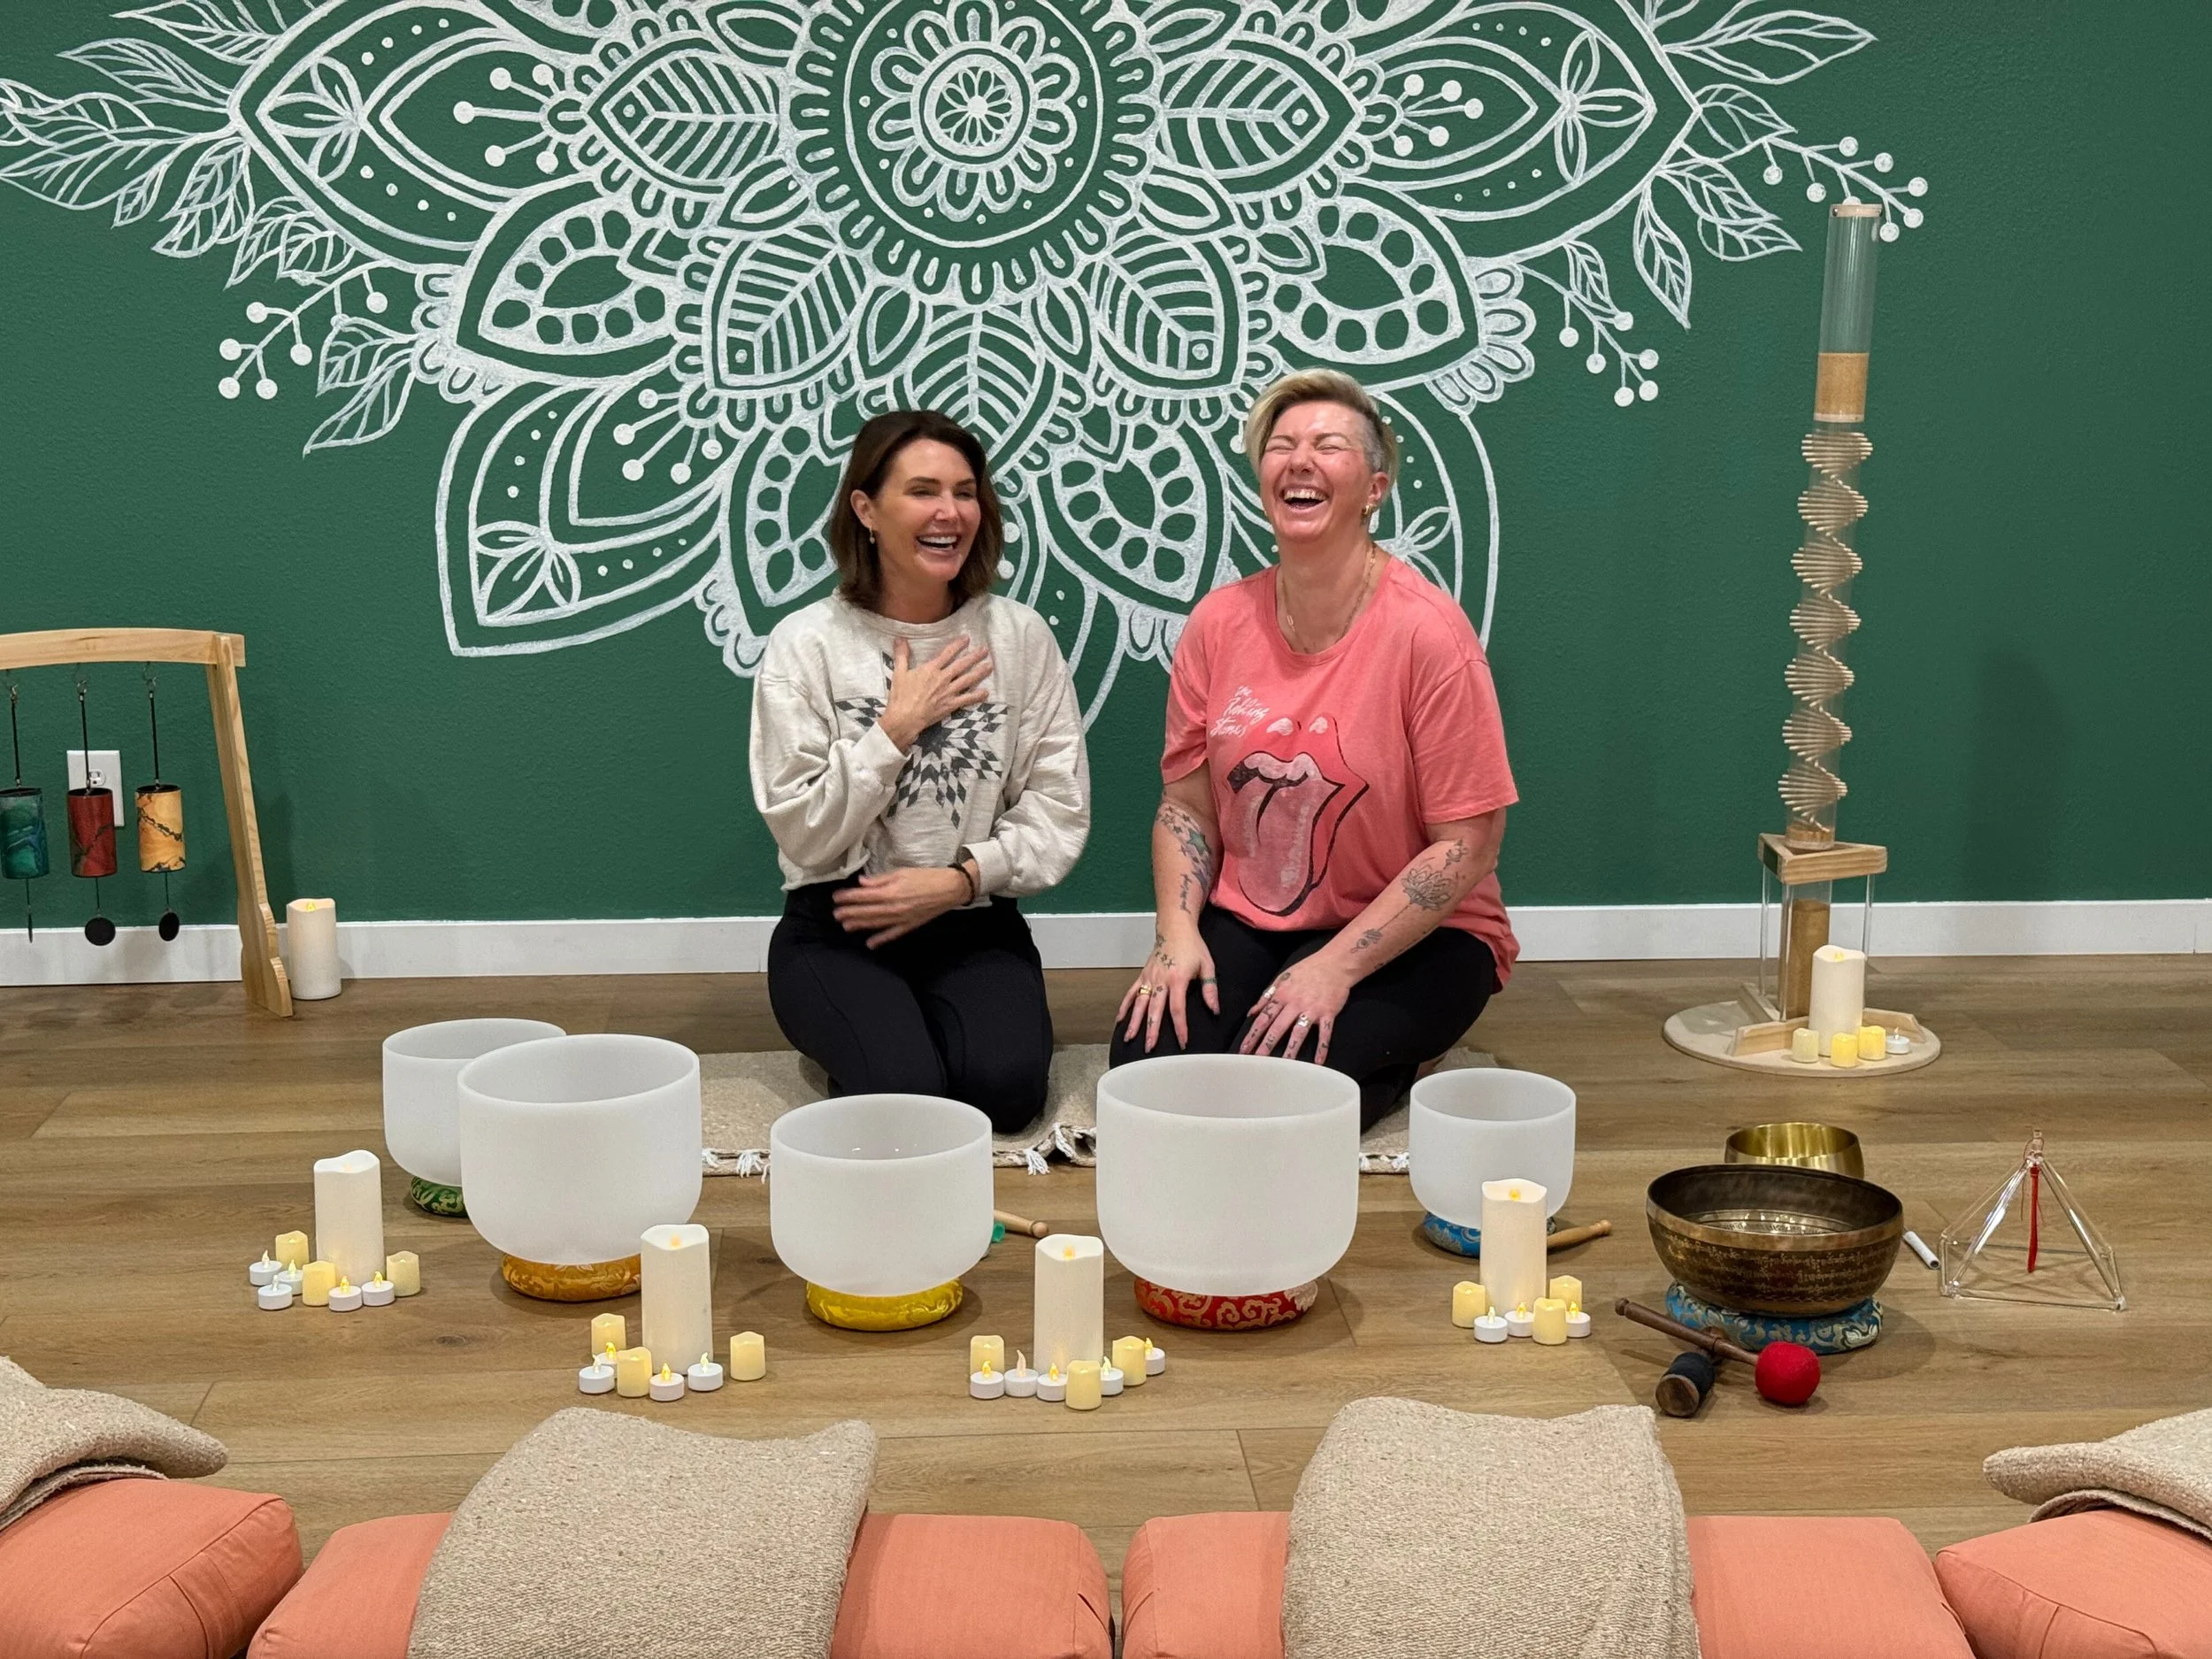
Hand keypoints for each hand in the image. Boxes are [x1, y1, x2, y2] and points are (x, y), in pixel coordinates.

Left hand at [832, 866, 970, 946]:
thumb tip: (862, 883)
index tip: (836, 897)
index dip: (848, 897)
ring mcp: (901, 919)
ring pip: (876, 923)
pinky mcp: (909, 925)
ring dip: (860, 925)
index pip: (864, 896)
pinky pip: (892, 934)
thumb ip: (880, 879)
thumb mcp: (902, 872)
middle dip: (850, 912)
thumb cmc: (926, 877)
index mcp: (891, 892)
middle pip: (867, 911)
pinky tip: (870, 944)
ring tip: (846, 926)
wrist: (950, 888)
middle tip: (835, 914)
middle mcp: (893, 907)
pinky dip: (881, 939)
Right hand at [879, 636, 991, 750]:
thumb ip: (901, 655)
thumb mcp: (899, 672)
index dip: (958, 645)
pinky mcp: (951, 705)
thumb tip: (900, 638)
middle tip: (985, 650)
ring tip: (990, 666)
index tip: (967, 639)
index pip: (948, 653)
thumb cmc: (901, 696)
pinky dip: (977, 696)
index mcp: (931, 669)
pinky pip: (967, 699)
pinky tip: (986, 692)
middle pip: (962, 664)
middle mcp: (943, 678)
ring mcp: (949, 692)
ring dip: (980, 672)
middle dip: (975, 656)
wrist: (905, 717)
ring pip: (968, 679)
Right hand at [1117, 927, 1218, 1052]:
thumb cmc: (1193, 946)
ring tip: (1130, 1038)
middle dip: (1152, 1030)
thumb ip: (1210, 989)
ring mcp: (1149, 978)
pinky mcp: (1143, 975)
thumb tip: (1214, 1010)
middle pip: (1154, 1010)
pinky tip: (1120, 1020)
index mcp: (1178, 979)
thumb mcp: (1207, 965)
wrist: (1175, 928)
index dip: (1180, 1027)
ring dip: (1134, 1022)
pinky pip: (1131, 993)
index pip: (1177, 1009)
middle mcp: (1160, 980)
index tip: (1182, 1042)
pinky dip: (1125, 1006)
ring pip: (1139, 1004)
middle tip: (1149, 1048)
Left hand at [1240, 956, 1353, 1062]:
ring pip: (1299, 1032)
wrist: (1335, 963)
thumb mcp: (1282, 978)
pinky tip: (1318, 1062)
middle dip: (1266, 1044)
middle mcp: (1295, 1003)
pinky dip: (1322, 1047)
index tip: (1244, 1048)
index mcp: (1282, 995)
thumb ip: (1266, 996)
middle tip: (1257, 1060)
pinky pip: (1324, 1033)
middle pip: (1278, 1027)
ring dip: (1291, 1049)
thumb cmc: (1308, 970)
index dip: (1253, 1034)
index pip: (1264, 1018)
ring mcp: (1312, 1009)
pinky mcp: (1328, 1013)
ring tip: (1283, 1066)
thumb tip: (1251, 1012)